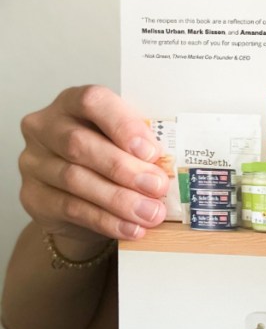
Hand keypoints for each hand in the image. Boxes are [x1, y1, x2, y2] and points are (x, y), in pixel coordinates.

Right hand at [18, 85, 168, 251]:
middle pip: (80, 144)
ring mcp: (35, 162)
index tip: (151, 151)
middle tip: (158, 186)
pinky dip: (107, 220)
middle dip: (125, 168)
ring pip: (75, 179)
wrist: (82, 198)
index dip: (122, 125)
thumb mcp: (126, 144)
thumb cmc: (109, 159)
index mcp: (72, 104)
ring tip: (151, 213)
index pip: (91, 101)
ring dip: (119, 199)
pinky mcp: (33, 196)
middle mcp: (45, 128)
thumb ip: (141, 146)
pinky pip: (71, 209)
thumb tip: (170, 165)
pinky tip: (132, 228)